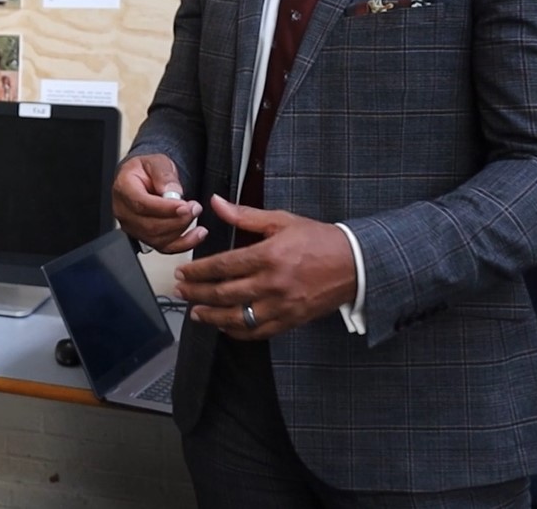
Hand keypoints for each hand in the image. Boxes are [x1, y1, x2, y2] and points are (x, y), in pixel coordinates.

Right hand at [111, 154, 205, 252]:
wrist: (143, 179)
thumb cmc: (146, 170)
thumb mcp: (156, 162)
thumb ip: (163, 174)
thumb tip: (171, 191)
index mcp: (123, 189)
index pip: (140, 204)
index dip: (164, 208)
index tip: (184, 206)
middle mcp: (123, 211)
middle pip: (149, 225)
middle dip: (177, 220)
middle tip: (194, 208)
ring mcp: (133, 227)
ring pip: (157, 239)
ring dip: (181, 230)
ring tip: (195, 214)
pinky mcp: (144, 237)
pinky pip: (164, 247)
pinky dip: (183, 244)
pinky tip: (197, 234)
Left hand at [172, 195, 356, 338]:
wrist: (355, 263)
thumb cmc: (318, 240)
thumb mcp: (282, 221)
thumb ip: (245, 216)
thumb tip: (216, 203)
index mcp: (269, 256)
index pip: (224, 266)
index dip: (199, 271)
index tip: (184, 271)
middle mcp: (273, 284)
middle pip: (225, 294)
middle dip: (198, 294)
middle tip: (181, 291)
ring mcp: (283, 306)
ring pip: (238, 318)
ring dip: (213, 317)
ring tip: (196, 313)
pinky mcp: (292, 320)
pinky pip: (259, 332)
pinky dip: (238, 332)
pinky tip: (225, 327)